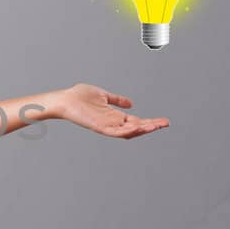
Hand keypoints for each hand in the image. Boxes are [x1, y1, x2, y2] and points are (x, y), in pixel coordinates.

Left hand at [54, 83, 168, 138]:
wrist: (64, 99)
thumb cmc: (79, 97)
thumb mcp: (104, 96)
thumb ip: (117, 100)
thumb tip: (131, 103)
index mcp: (115, 116)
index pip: (136, 121)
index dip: (150, 121)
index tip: (163, 121)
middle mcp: (112, 123)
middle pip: (136, 128)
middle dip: (151, 126)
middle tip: (165, 124)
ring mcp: (106, 126)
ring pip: (128, 132)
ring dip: (142, 129)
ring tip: (155, 126)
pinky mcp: (98, 127)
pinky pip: (115, 132)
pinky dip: (126, 131)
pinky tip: (138, 127)